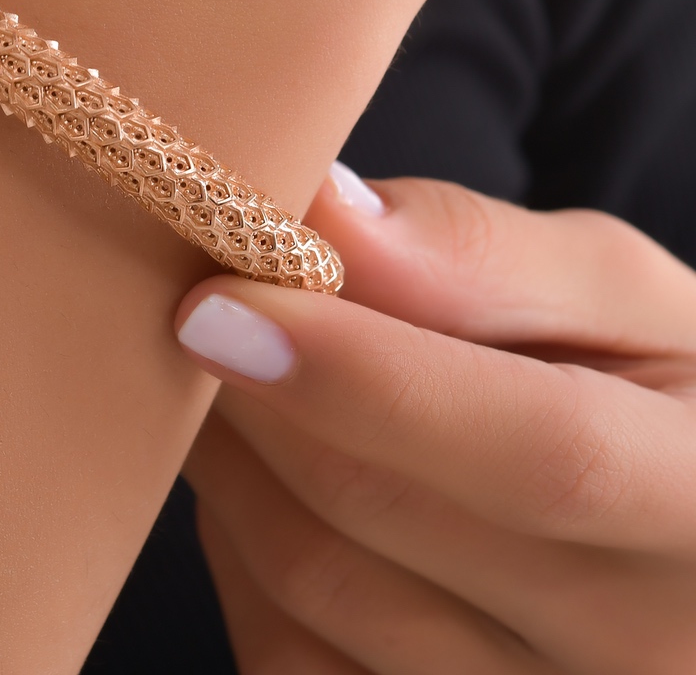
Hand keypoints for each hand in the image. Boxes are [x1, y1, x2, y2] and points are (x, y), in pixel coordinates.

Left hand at [175, 170, 695, 672]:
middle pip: (389, 518)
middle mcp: (642, 651)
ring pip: (315, 589)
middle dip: (258, 393)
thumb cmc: (660, 388)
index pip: (538, 456)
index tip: (219, 302)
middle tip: (196, 299)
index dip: (362, 374)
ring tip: (224, 371)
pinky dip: (240, 548)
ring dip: (234, 459)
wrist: (670, 525)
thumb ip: (484, 254)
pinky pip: (286, 656)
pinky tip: (260, 475)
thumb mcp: (624, 298)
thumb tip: (325, 213)